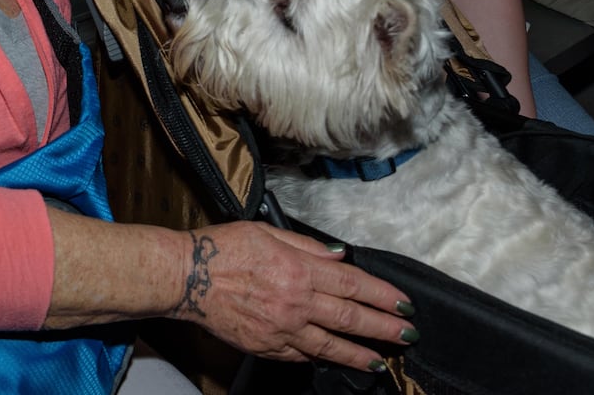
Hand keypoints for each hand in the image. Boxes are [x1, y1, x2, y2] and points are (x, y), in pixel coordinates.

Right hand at [168, 221, 414, 370]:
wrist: (186, 277)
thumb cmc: (223, 248)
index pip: (352, 284)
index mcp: (299, 270)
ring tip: (380, 360)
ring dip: (359, 353)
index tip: (403, 303)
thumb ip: (307, 246)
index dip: (382, 295)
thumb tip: (338, 255)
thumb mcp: (268, 233)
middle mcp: (296, 303)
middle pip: (350, 317)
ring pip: (330, 346)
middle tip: (407, 335)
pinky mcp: (266, 346)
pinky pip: (301, 355)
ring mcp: (282, 329)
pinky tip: (334, 359)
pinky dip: (321, 358)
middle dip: (383, 327)